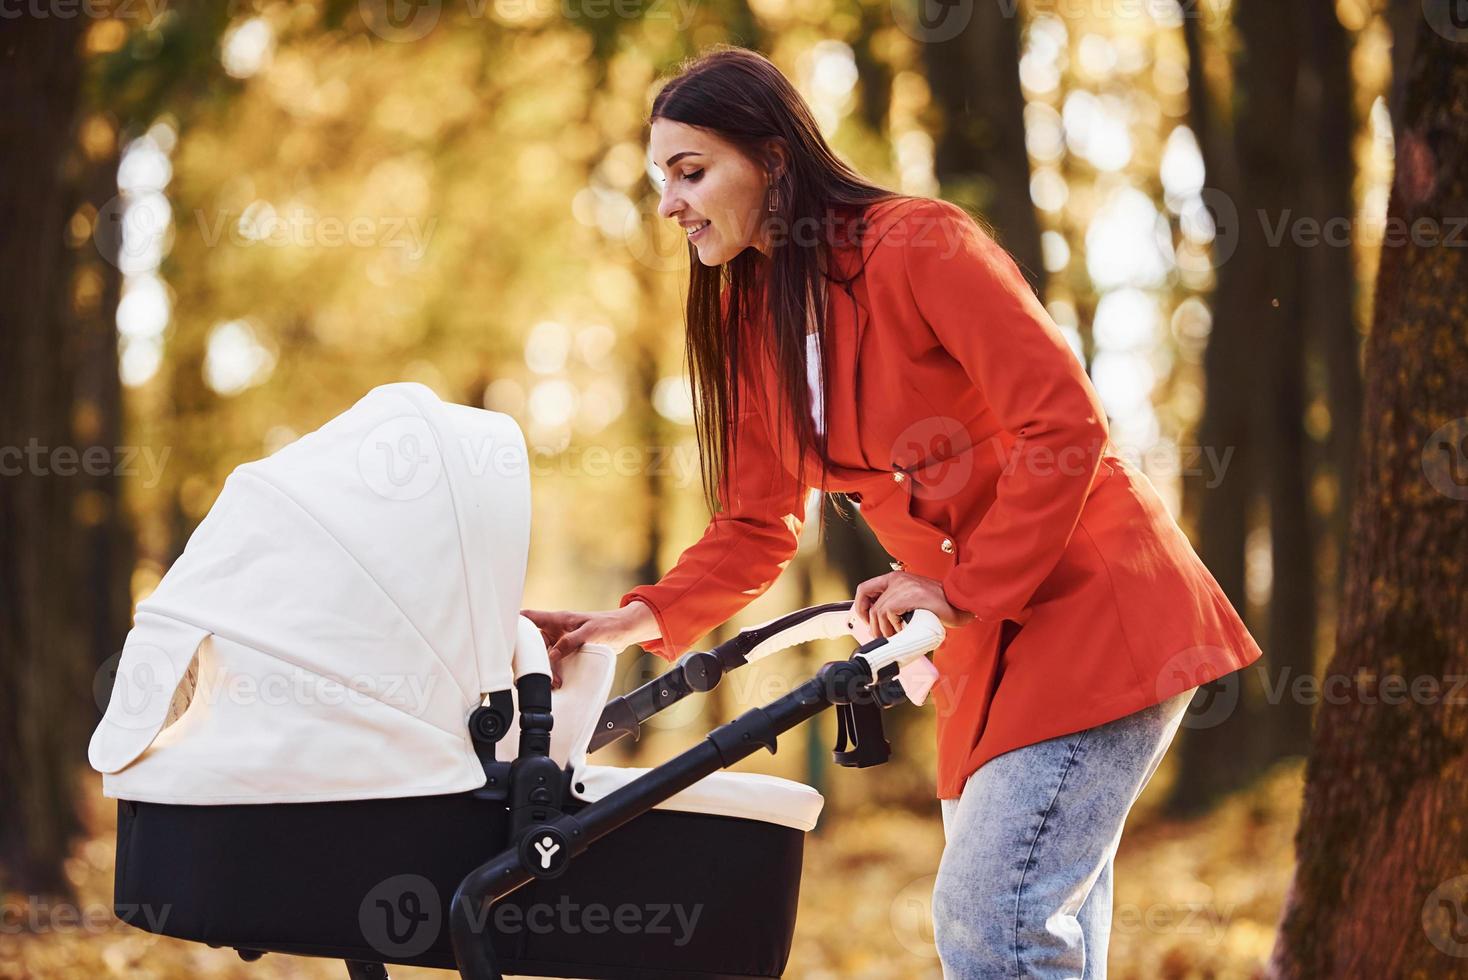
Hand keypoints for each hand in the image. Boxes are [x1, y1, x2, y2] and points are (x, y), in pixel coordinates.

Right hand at [521, 601, 658, 687]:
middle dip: (532, 658)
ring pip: (543, 656)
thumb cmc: (607, 625)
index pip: (529, 618)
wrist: (623, 631)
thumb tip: (552, 655)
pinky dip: (554, 672)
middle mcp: (555, 630)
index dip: (514, 623)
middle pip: (533, 643)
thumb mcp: (588, 633)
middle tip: (532, 672)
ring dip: (545, 669)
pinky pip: (555, 662)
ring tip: (552, 682)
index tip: (503, 634)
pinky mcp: (567, 651)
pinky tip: (556, 682)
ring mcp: (560, 641)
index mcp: (557, 619)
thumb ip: (569, 642)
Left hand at [853, 570, 975, 637]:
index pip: (866, 589)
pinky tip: (905, 628)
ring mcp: (901, 587)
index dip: (860, 606)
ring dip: (886, 629)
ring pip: (877, 613)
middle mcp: (897, 580)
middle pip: (870, 605)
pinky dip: (894, 626)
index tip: (866, 620)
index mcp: (897, 579)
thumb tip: (883, 628)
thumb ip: (899, 609)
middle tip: (884, 636)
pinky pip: (887, 614)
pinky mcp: (906, 597)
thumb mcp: (915, 602)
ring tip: (899, 634)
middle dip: (874, 625)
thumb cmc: (943, 605)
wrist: (961, 602)